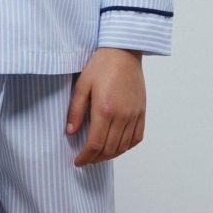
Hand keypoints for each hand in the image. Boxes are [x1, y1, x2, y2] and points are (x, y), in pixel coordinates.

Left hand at [66, 47, 145, 166]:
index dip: (86, 157)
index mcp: (105, 109)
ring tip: (98, 154)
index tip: (78, 161)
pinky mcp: (142, 112)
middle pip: (109, 149)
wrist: (123, 51)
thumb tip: (70, 131)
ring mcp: (134, 115)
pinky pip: (137, 138)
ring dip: (110, 155)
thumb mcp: (82, 84)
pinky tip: (117, 146)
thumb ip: (76, 110)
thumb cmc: (101, 65)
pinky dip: (126, 147)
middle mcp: (122, 115)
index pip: (95, 144)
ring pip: (123, 146)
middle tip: (86, 159)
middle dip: (95, 158)